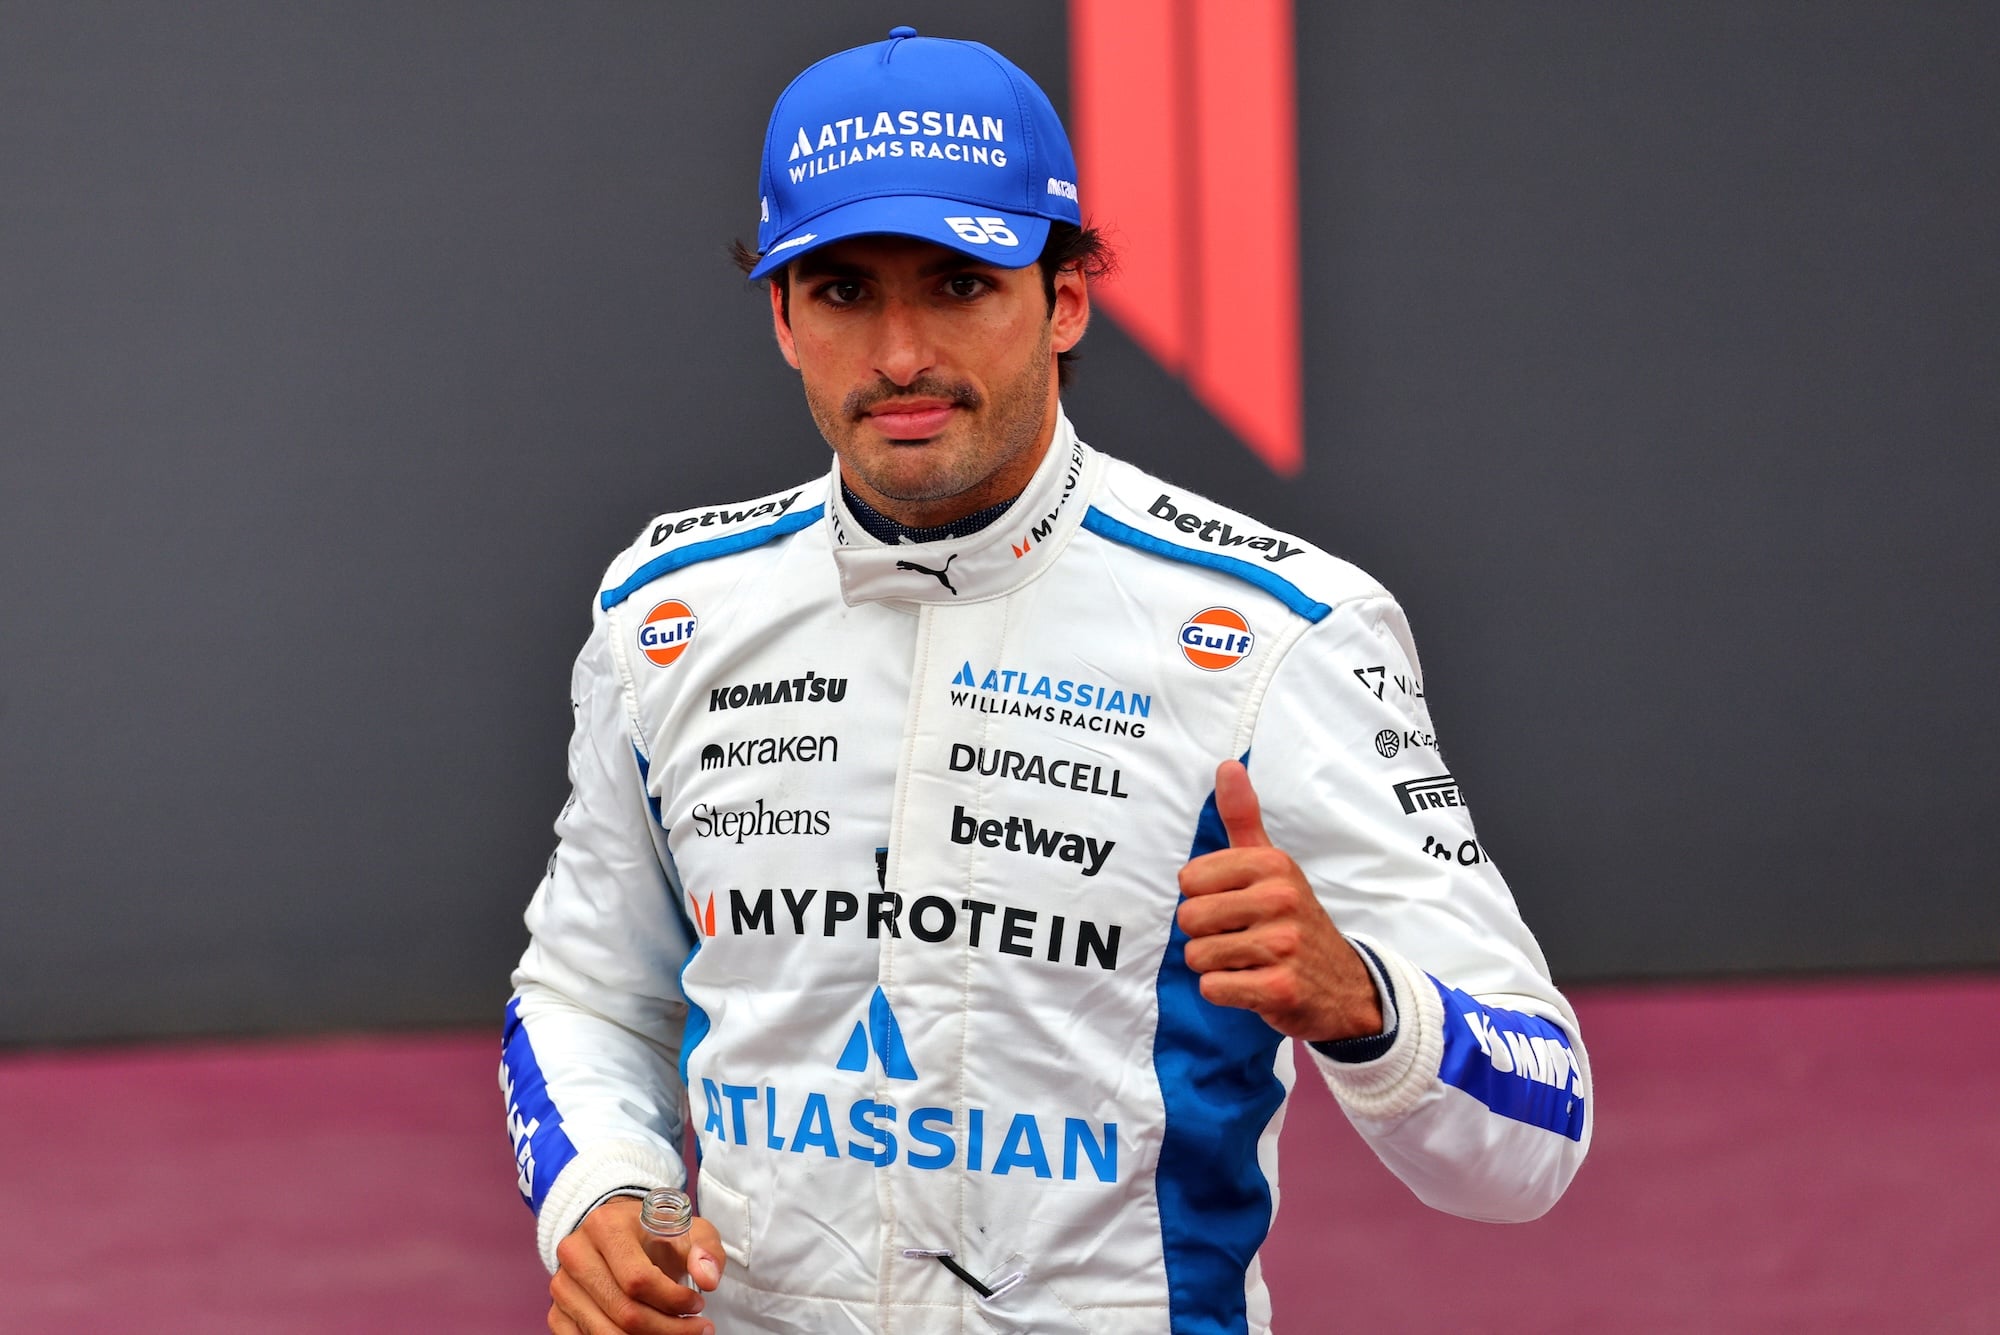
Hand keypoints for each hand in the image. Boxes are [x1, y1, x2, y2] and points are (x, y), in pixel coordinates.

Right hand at [549, 1195, 724, 1334]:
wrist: (618, 1233)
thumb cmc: (656, 1233)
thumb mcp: (689, 1229)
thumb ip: (705, 1249)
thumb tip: (707, 1280)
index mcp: (605, 1226)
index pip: (639, 1279)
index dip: (674, 1300)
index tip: (698, 1304)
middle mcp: (575, 1254)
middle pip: (624, 1312)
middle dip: (668, 1329)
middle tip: (696, 1329)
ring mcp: (562, 1286)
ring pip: (606, 1333)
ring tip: (676, 1334)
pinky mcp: (557, 1312)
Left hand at [1176, 760, 1383, 1042]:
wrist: (1342, 986)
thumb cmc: (1292, 920)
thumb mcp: (1272, 866)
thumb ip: (1243, 818)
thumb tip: (1227, 765)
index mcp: (1272, 865)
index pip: (1188, 879)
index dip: (1203, 897)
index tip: (1235, 905)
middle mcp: (1280, 899)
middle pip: (1188, 918)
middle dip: (1205, 934)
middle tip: (1240, 937)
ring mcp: (1282, 945)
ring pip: (1197, 955)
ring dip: (1215, 965)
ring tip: (1248, 961)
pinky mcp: (1279, 988)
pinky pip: (1213, 987)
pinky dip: (1225, 991)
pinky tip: (1252, 984)